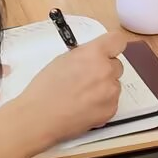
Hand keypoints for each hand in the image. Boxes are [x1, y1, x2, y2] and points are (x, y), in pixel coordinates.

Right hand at [4, 31, 130, 150]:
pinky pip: (113, 101)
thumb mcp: (62, 60)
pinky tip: (85, 107)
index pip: (117, 41)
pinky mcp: (111, 109)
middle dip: (105, 69)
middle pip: (117, 65)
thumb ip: (84, 55)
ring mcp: (110, 91)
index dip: (112, 46)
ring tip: (83, 96)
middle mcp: (106, 70)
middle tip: (87, 78)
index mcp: (93, 54)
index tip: (109, 51)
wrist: (40, 116)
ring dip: (104, 87)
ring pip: (115, 84)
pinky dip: (102, 103)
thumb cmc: (45, 89)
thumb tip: (93, 55)